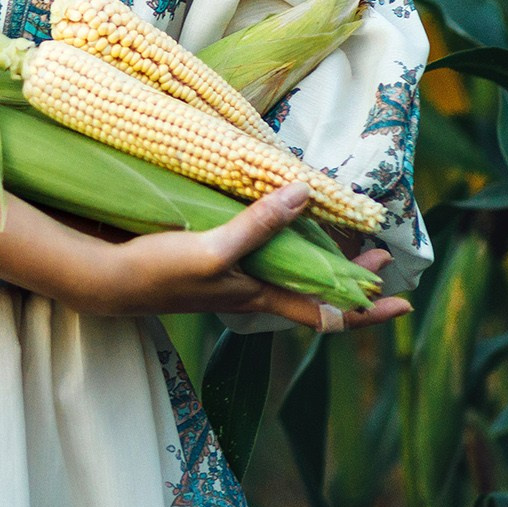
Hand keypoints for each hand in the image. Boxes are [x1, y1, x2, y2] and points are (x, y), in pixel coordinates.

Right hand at [54, 181, 412, 333]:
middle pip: (315, 291)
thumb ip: (259, 225)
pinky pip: (259, 255)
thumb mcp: (213, 250)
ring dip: (319, 257)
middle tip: (383, 256)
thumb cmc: (159, 273)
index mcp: (259, 295)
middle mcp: (252, 291)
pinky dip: (280, 240)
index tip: (403, 302)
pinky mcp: (208, 260)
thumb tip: (305, 195)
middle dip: (352, 277)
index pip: (326, 311)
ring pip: (289, 273)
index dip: (367, 310)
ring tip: (339, 237)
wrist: (104, 280)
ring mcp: (231, 278)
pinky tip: (273, 220)